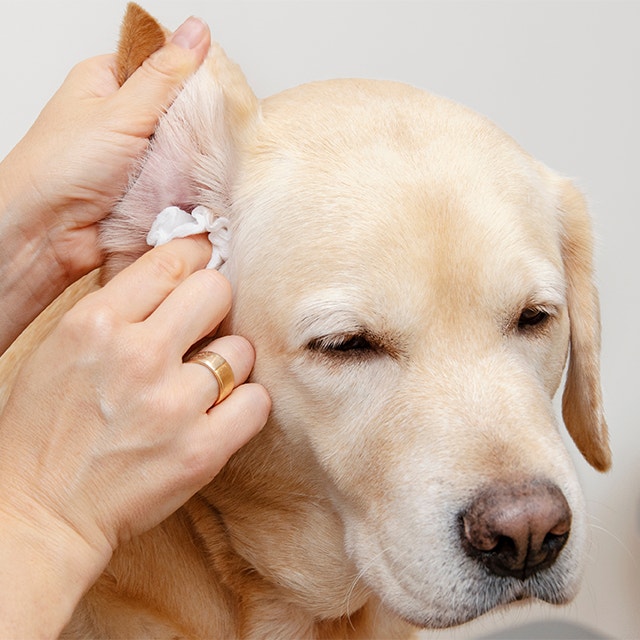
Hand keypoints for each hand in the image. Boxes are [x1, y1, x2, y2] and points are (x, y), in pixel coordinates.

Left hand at [0, 16, 210, 351]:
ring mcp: (135, 155)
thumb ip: (165, 75)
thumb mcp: (121, 110)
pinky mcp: (145, 189)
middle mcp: (121, 117)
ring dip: (192, 158)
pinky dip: (188, 184)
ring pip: (182, 148)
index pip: (162, 63)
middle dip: (196, 122)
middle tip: (209, 132)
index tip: (218, 86)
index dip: (192, 73)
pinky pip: (179, 180)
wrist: (47, 233)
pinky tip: (196, 186)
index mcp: (107, 82)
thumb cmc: (62, 167)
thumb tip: (197, 32)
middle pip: (177, 109)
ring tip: (200, 163)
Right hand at [0, 236, 269, 635]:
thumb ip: (119, 309)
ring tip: (205, 383)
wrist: (42, 511)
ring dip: (228, 363)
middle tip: (206, 325)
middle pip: (217, 291)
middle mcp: (137, 356)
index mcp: (95, 323)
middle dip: (215, 303)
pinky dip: (245, 404)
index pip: (172, 262)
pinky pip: (257, 401)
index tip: (204, 265)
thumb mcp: (64, 348)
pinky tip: (222, 412)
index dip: (196, 258)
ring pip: (241, 350)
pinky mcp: (200, 451)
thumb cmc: (48, 428)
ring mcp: (173, 405)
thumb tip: (176, 278)